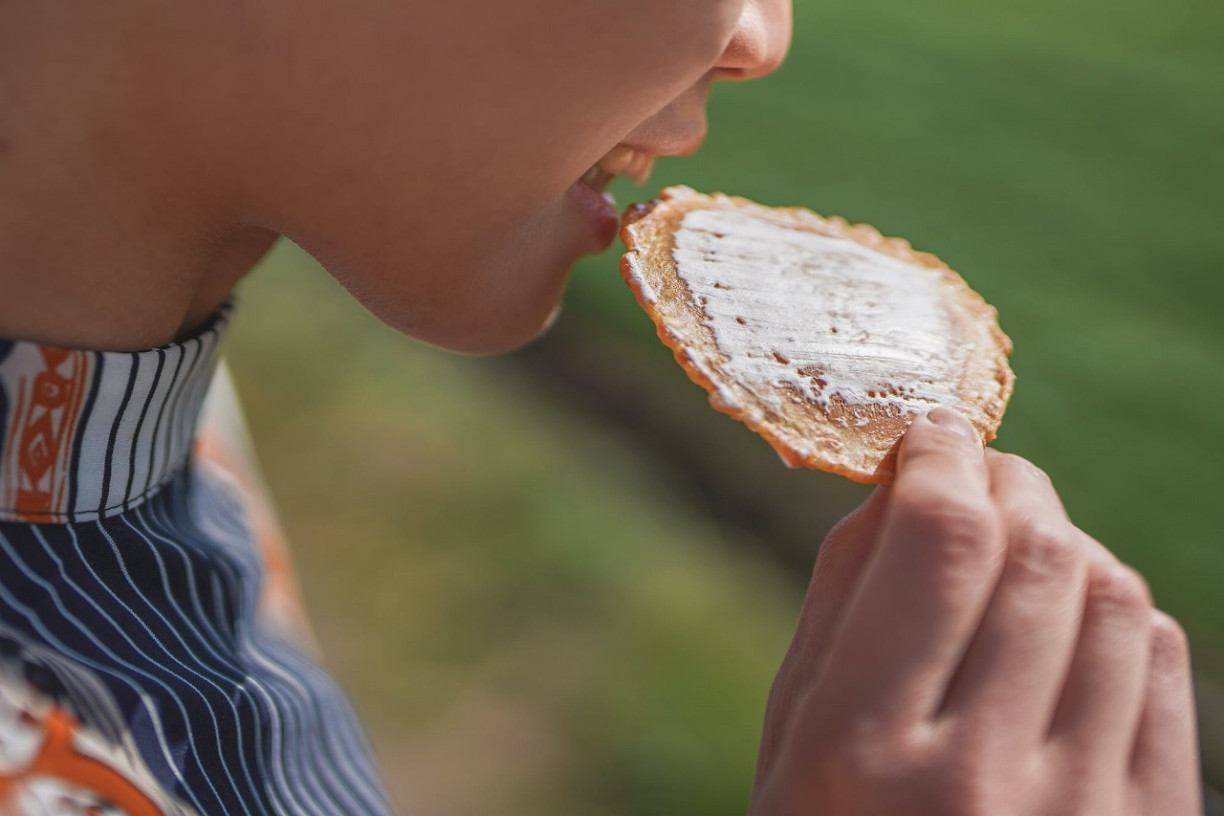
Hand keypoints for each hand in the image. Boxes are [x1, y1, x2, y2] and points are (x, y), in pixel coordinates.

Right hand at [749, 408, 1200, 815]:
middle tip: (980, 473)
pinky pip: (1163, 662)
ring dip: (1064, 542)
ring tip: (1019, 551)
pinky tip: (1069, 624)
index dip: (943, 457)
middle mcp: (979, 783)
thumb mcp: (793, 738)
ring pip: (1114, 596)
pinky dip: (1116, 611)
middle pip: (1038, 553)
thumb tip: (902, 478)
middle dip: (1009, 482)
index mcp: (862, 754)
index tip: (931, 435)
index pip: (939, 543)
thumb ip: (840, 604)